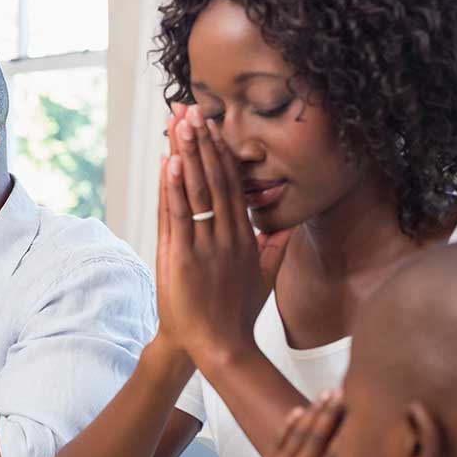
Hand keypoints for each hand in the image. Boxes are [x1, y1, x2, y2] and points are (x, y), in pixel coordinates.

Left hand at [157, 103, 294, 369]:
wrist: (220, 348)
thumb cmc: (236, 316)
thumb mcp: (263, 280)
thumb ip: (275, 251)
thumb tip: (286, 228)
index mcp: (244, 237)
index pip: (232, 185)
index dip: (221, 153)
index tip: (212, 124)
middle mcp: (227, 236)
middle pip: (215, 179)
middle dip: (203, 142)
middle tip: (192, 108)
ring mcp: (205, 245)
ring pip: (196, 191)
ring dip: (186, 154)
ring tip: (180, 122)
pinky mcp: (184, 258)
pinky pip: (179, 216)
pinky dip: (174, 189)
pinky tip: (170, 162)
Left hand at [230, 391, 361, 456]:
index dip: (348, 436)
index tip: (361, 418)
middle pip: (318, 437)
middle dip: (332, 413)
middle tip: (345, 392)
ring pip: (300, 434)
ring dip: (314, 412)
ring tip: (328, 393)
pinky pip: (279, 440)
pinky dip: (290, 424)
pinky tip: (299, 409)